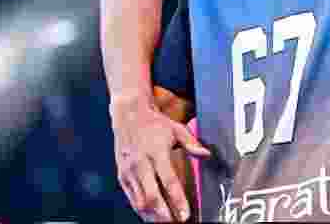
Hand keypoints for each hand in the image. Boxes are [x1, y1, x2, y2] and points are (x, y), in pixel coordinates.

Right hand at [111, 98, 209, 221]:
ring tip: (167, 223)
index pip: (168, 181)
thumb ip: (192, 143)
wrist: (129, 116)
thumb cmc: (155, 124)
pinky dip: (142, 210)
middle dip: (164, 215)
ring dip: (152, 216)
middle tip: (177, 223)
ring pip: (140, 201)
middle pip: (152, 197)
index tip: (186, 214)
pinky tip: (152, 216)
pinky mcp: (122, 176)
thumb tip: (207, 154)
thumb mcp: (177, 129)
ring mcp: (129, 171)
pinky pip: (132, 198)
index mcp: (156, 153)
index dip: (177, 200)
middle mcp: (140, 164)